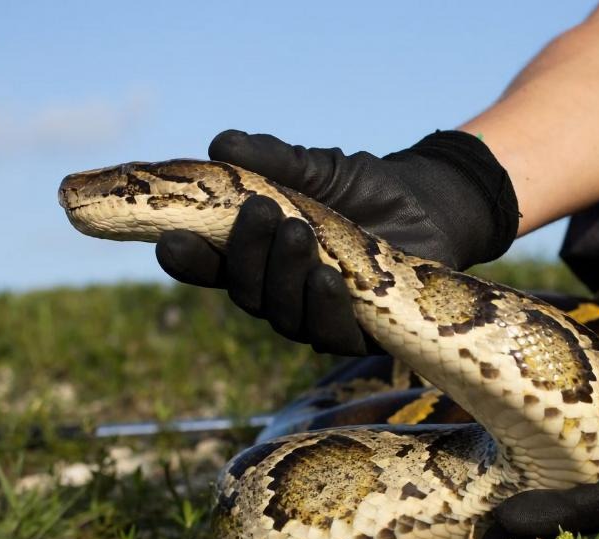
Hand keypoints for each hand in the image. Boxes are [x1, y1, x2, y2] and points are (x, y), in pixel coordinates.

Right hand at [156, 129, 517, 354]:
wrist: (429, 207)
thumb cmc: (363, 189)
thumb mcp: (318, 169)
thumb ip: (274, 160)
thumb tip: (222, 145)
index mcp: (257, 258)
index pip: (209, 266)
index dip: (187, 260)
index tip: (169, 240)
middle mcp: (279, 293)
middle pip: (245, 292)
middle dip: (247, 253)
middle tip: (261, 211)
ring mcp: (316, 317)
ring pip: (284, 316)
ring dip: (285, 277)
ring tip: (298, 233)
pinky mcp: (359, 335)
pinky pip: (331, 334)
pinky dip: (325, 307)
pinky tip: (328, 278)